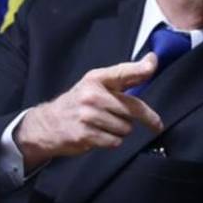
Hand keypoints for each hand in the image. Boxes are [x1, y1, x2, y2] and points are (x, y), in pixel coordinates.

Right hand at [14, 54, 163, 169]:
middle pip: (133, 108)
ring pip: (126, 128)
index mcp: (96, 79)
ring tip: (108, 125)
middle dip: (146, 118)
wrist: (47, 124)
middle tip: (155, 124)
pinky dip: (112, 141)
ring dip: (122, 130)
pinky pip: (115, 141)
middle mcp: (92, 95)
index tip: (152, 65)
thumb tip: (152, 61)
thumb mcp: (97, 84)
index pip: (122, 72)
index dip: (139, 69)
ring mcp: (87, 115)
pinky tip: (100, 135)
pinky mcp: (85, 135)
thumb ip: (125, 76)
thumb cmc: (79, 102)